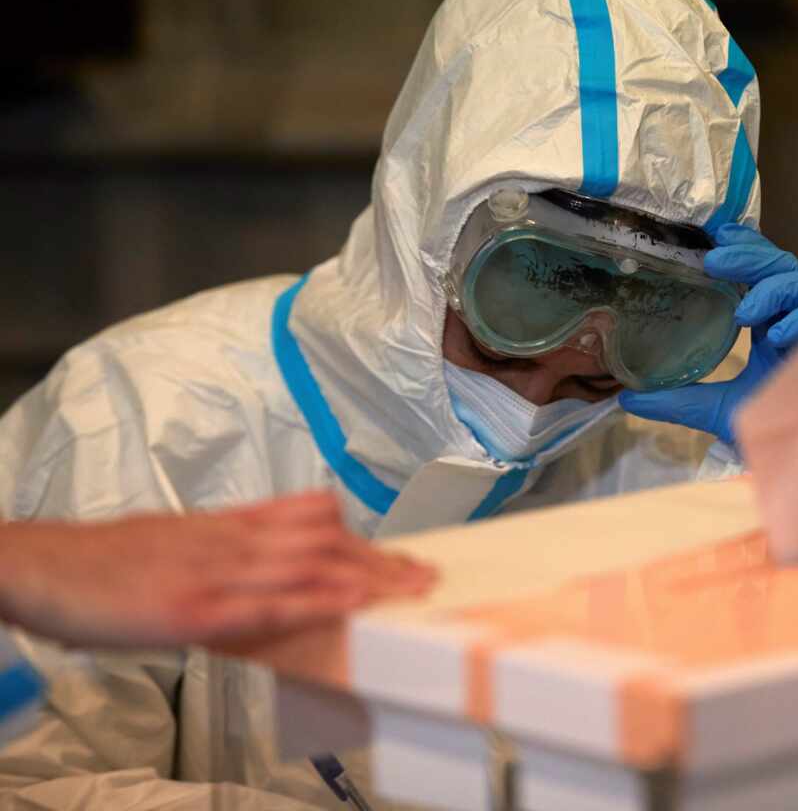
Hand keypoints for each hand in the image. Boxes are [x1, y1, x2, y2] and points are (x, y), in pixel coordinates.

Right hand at [0, 492, 434, 648]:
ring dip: (365, 576)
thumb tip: (274, 549)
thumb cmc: (107, 560)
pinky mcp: (193, 607)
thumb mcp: (179, 537)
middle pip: (323, 540)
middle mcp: (231, 541)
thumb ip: (230, 541)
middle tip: (426, 574)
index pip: (311, 520)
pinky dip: (312, 602)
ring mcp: (215, 573)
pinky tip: (346, 606)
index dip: (361, 535)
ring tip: (408, 590)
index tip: (400, 551)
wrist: (42, 564)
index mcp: (227, 525)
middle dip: (380, 558)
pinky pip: (265, 603)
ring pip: (307, 565)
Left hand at [618, 224, 797, 446]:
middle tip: (715, 260)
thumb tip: (625, 398)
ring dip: (773, 287)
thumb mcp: (715, 409)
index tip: (717, 234)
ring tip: (744, 310)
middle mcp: (796, 316)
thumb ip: (677, 400)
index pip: (760, 271)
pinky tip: (777, 333)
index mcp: (771, 321)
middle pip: (780, 266)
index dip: (744, 248)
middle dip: (751, 257)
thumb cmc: (770, 424)